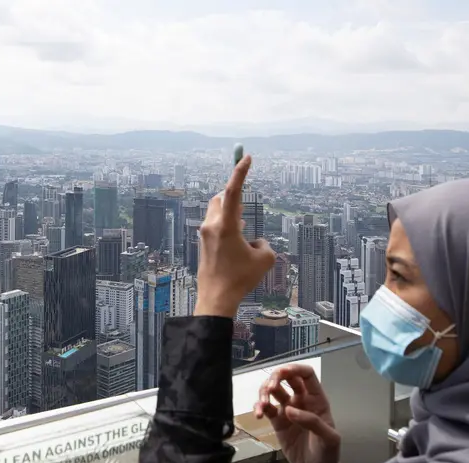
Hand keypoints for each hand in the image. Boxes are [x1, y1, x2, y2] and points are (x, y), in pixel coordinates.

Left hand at [194, 155, 275, 318]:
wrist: (216, 299)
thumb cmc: (239, 279)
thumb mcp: (264, 259)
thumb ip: (264, 243)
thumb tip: (255, 241)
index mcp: (226, 226)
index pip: (233, 191)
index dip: (240, 172)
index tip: (247, 157)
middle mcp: (211, 227)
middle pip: (219, 198)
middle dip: (232, 193)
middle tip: (243, 191)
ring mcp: (205, 236)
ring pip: (215, 211)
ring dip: (229, 210)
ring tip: (243, 219)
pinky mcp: (203, 245)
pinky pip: (214, 225)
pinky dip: (225, 223)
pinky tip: (236, 235)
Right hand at [252, 363, 346, 462]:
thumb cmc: (328, 453)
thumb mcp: (328, 439)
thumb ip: (312, 423)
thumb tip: (289, 410)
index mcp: (317, 400)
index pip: (306, 375)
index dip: (294, 369)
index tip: (282, 372)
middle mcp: (301, 400)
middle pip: (286, 378)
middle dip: (275, 378)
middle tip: (269, 389)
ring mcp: (288, 410)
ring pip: (273, 391)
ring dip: (264, 393)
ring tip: (262, 406)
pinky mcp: (277, 422)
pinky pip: (266, 409)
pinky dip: (259, 408)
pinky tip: (258, 415)